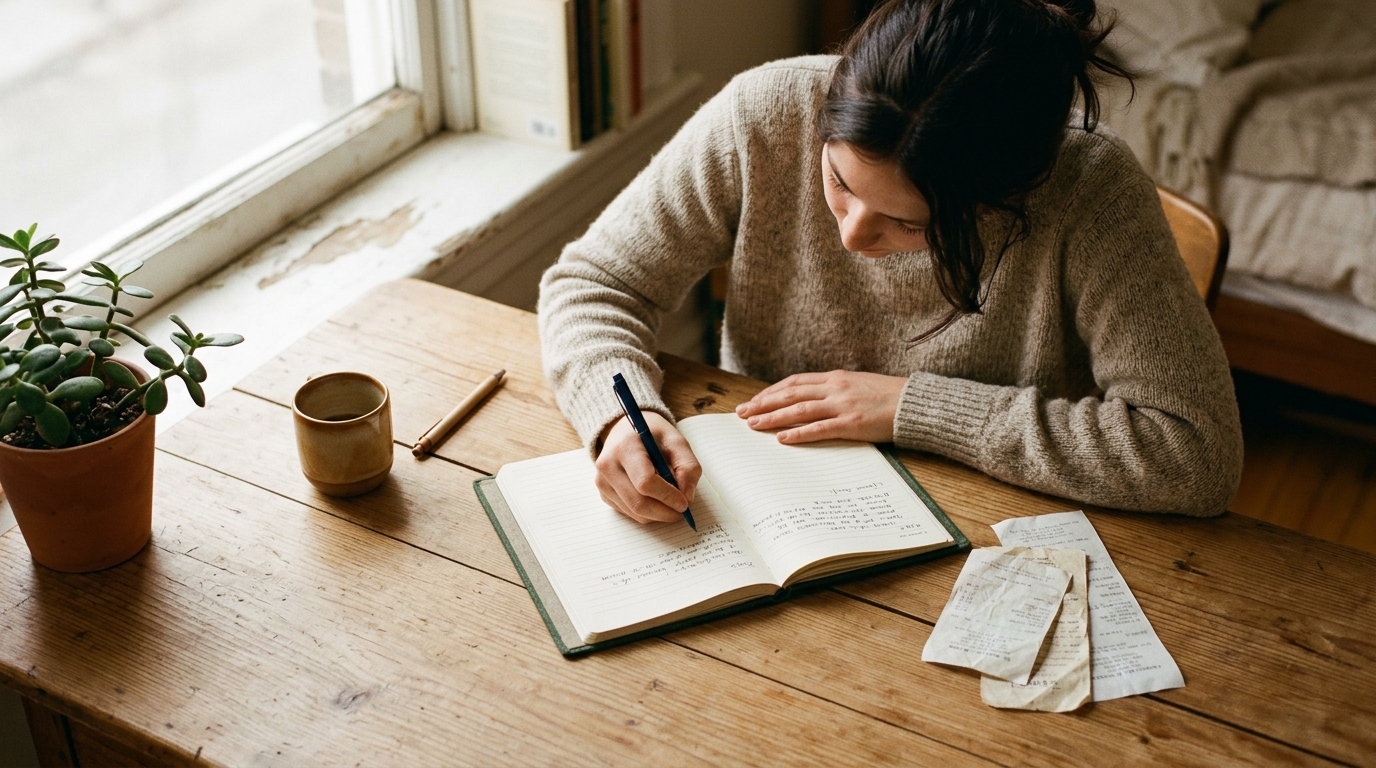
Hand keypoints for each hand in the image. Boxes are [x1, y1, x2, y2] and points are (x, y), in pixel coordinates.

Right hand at [595, 413, 701, 523]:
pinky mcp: (603, 493)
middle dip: (664, 512)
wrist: (626, 431)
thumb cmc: (653, 436)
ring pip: (634, 512)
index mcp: (625, 446)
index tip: (685, 503)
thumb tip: (687, 496)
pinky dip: (646, 513)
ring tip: (671, 504)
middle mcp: (608, 465)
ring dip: (657, 514)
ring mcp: (602, 481)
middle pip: (638, 502)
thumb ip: (688, 466)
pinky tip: (655, 499)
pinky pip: (628, 513)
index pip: (645, 481)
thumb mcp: (676, 441)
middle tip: (682, 512)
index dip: (667, 496)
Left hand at [735, 370, 906, 443]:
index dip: (771, 392)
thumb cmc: (888, 397)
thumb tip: (813, 399)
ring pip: (798, 409)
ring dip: (773, 417)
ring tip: (753, 425)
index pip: (794, 382)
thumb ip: (835, 390)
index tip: (754, 400)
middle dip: (763, 403)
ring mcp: (842, 405)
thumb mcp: (858, 385)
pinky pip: (819, 429)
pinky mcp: (851, 423)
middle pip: (790, 394)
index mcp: (835, 377)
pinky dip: (798, 433)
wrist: (915, 403)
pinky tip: (782, 439)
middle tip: (741, 413)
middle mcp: (835, 388)